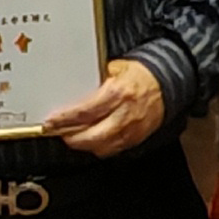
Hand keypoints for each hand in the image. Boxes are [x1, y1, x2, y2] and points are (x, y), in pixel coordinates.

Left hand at [44, 57, 168, 156]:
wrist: (167, 83)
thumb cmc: (141, 75)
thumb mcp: (115, 68)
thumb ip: (94, 79)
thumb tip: (72, 87)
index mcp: (117, 93)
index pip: (84, 112)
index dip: (64, 120)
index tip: (51, 122)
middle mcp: (124, 114)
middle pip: (90, 136)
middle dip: (70, 136)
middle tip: (57, 131)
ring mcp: (131, 130)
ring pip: (100, 147)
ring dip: (83, 144)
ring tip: (71, 136)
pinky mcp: (135, 139)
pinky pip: (112, 150)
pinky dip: (98, 147)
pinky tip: (90, 140)